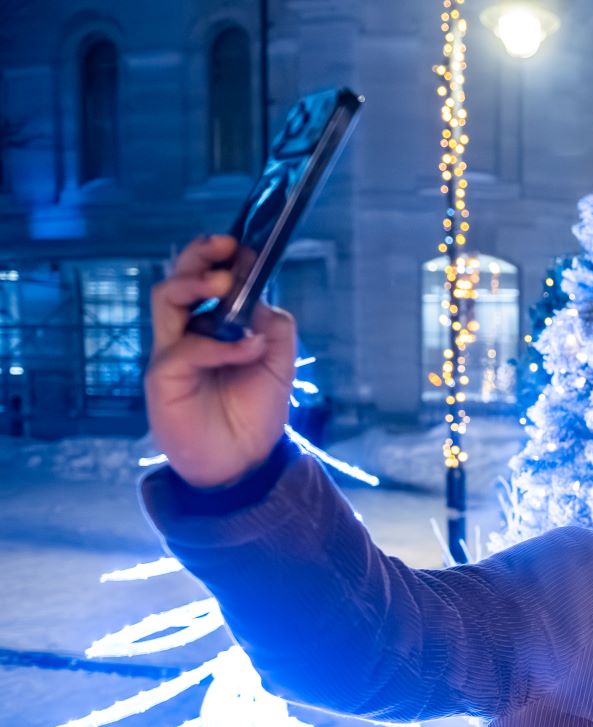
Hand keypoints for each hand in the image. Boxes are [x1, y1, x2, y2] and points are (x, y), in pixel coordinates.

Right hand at [145, 235, 296, 487]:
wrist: (241, 464)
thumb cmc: (254, 414)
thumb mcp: (278, 366)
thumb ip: (275, 330)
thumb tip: (263, 300)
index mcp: (213, 326)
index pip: (208, 281)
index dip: (225, 259)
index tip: (247, 246)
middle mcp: (187, 333)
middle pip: (177, 279)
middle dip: (199, 256)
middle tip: (225, 246)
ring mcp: (171, 353)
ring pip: (166, 299)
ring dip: (195, 283)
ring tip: (225, 283)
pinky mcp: (163, 378)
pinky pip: (186, 349)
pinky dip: (219, 345)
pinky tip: (246, 350)